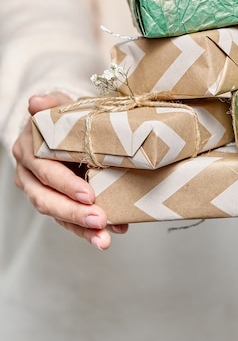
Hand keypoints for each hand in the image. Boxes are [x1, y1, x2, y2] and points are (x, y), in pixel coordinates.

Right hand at [13, 93, 127, 249]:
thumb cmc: (64, 119)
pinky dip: (86, 231)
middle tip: (99, 219)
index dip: (65, 184)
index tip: (88, 194)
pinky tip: (105, 236)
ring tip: (104, 238)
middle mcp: (29, 174)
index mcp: (30, 149)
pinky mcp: (54, 202)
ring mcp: (39, 191)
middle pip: (47, 199)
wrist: (63, 129)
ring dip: (81, 229)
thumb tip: (36, 102)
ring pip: (56, 214)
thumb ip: (50, 105)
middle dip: (74, 213)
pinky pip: (67, 221)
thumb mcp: (60, 107)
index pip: (45, 170)